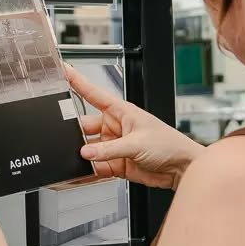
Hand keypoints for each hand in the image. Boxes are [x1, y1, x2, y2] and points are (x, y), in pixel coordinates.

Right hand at [67, 65, 202, 189]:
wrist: (182, 168)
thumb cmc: (169, 144)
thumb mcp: (137, 143)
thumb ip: (109, 149)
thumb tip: (86, 152)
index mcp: (121, 111)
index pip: (93, 93)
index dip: (77, 81)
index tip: (63, 70)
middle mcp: (115, 127)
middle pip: (85, 127)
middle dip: (74, 133)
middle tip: (62, 140)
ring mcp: (114, 146)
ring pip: (89, 149)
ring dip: (81, 156)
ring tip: (71, 161)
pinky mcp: (116, 163)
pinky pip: (96, 166)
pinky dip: (87, 171)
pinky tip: (80, 174)